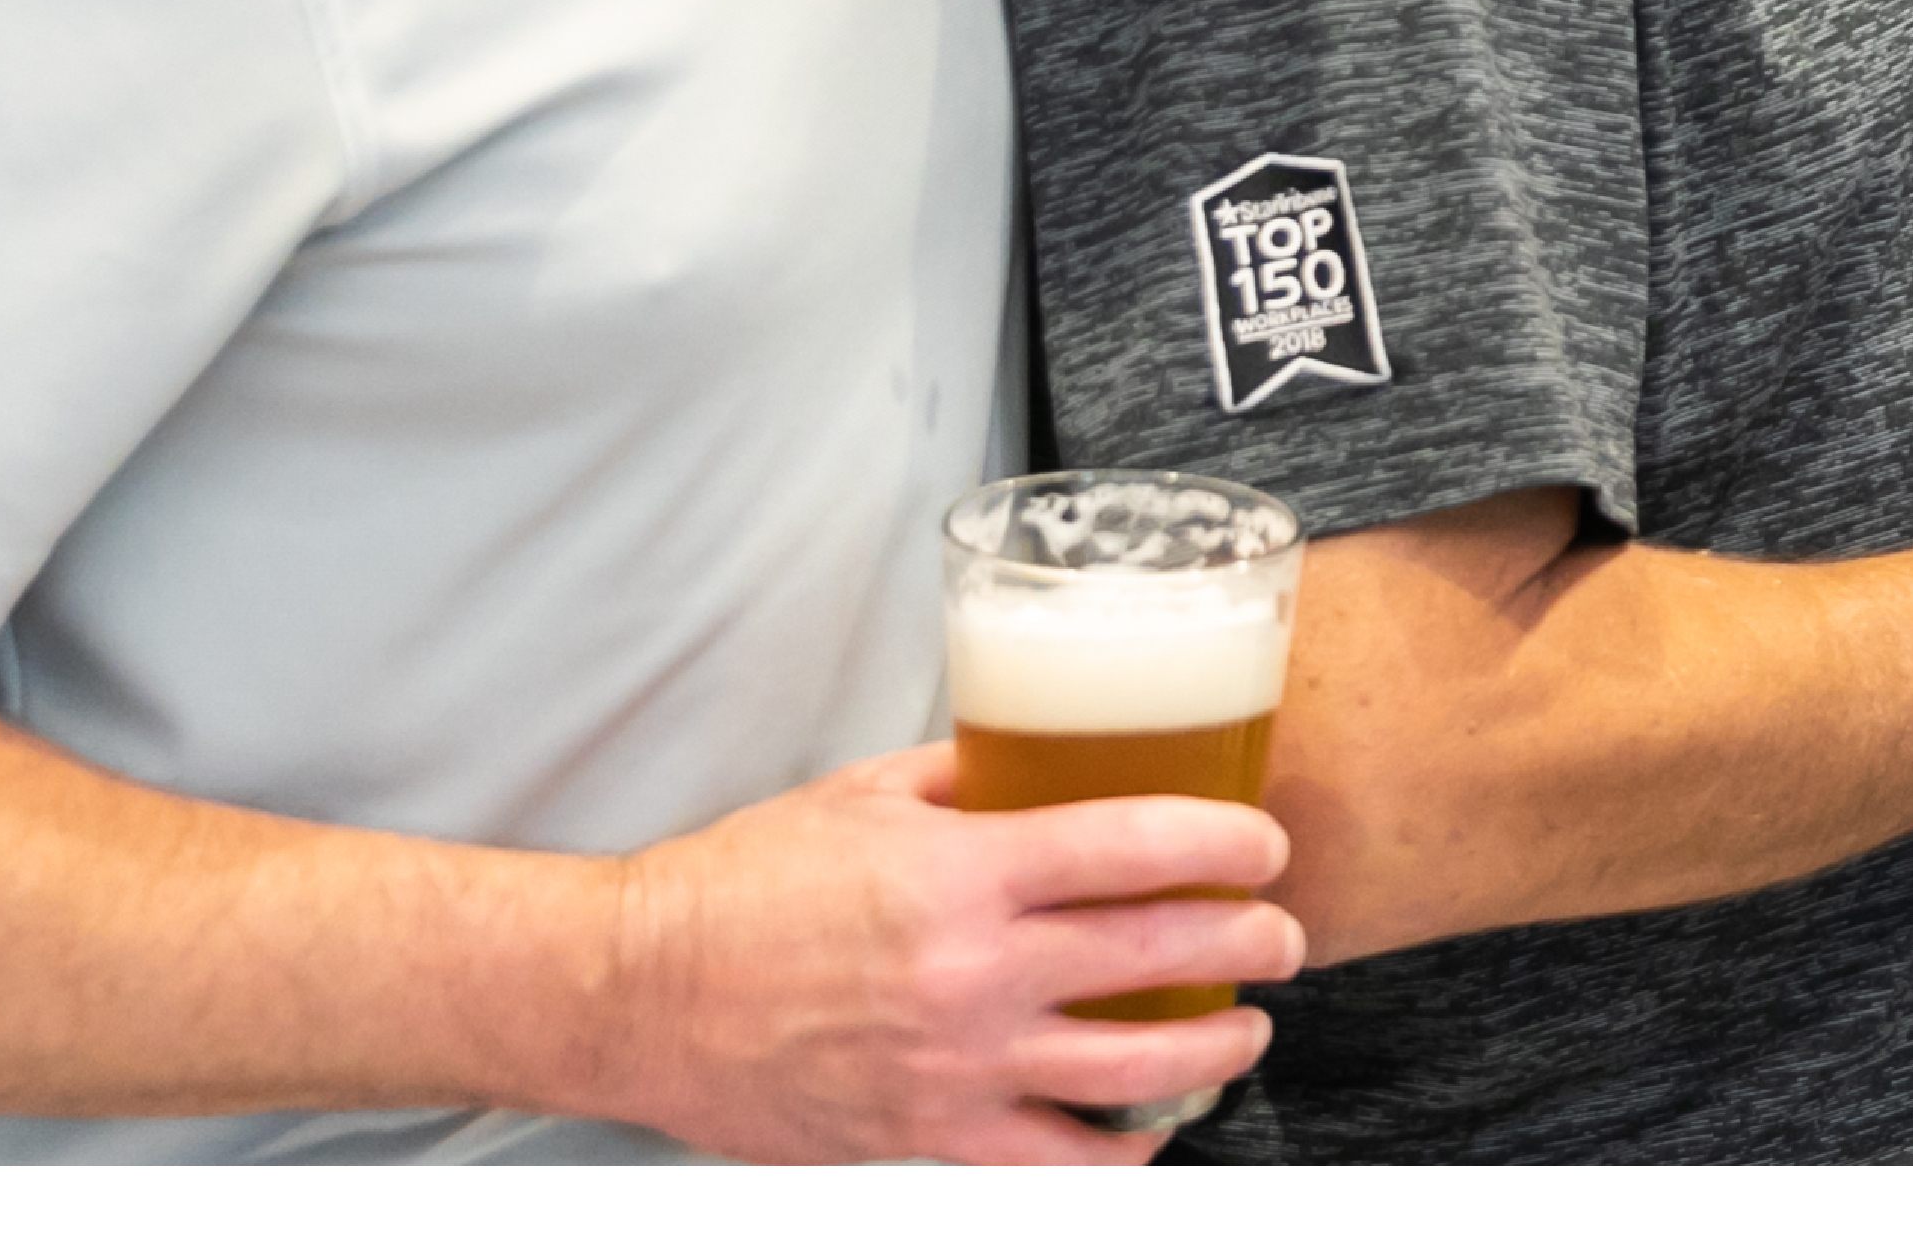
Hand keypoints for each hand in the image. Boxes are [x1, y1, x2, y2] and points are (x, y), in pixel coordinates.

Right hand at [563, 741, 1295, 1165]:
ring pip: (1137, 1069)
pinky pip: (1060, 1162)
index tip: (1264, 845)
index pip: (1137, 845)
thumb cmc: (738, 889)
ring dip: (1217, 1049)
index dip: (1227, 843)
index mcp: (959, 872)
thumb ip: (972, 777)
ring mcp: (954, 1062)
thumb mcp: (861, 795)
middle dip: (1250, 941)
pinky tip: (1154, 1125)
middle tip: (1278, 933)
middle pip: (1162, 953)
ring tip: (1245, 1028)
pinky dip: (1125, 1149)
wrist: (633, 993)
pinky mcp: (926, 1136)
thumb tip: (1057, 750)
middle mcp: (969, 971)